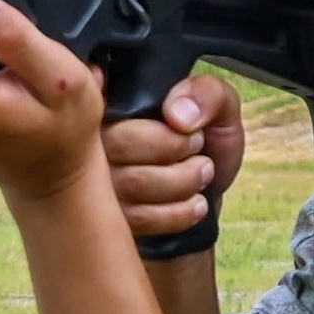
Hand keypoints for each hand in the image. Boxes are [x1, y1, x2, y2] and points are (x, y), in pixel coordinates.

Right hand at [104, 75, 244, 239]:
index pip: (111, 103)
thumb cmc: (206, 143)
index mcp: (115, 104)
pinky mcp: (110, 218)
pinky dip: (178, 212)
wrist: (209, 190)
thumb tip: (178, 116)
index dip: (157, 122)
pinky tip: (196, 202)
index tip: (192, 132)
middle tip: (199, 149)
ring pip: (132, 182)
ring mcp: (95, 183)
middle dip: (175, 149)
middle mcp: (93, 140)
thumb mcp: (220, 109)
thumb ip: (207, 94)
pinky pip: (138, 217)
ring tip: (202, 173)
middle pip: (120, 144)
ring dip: (182, 180)